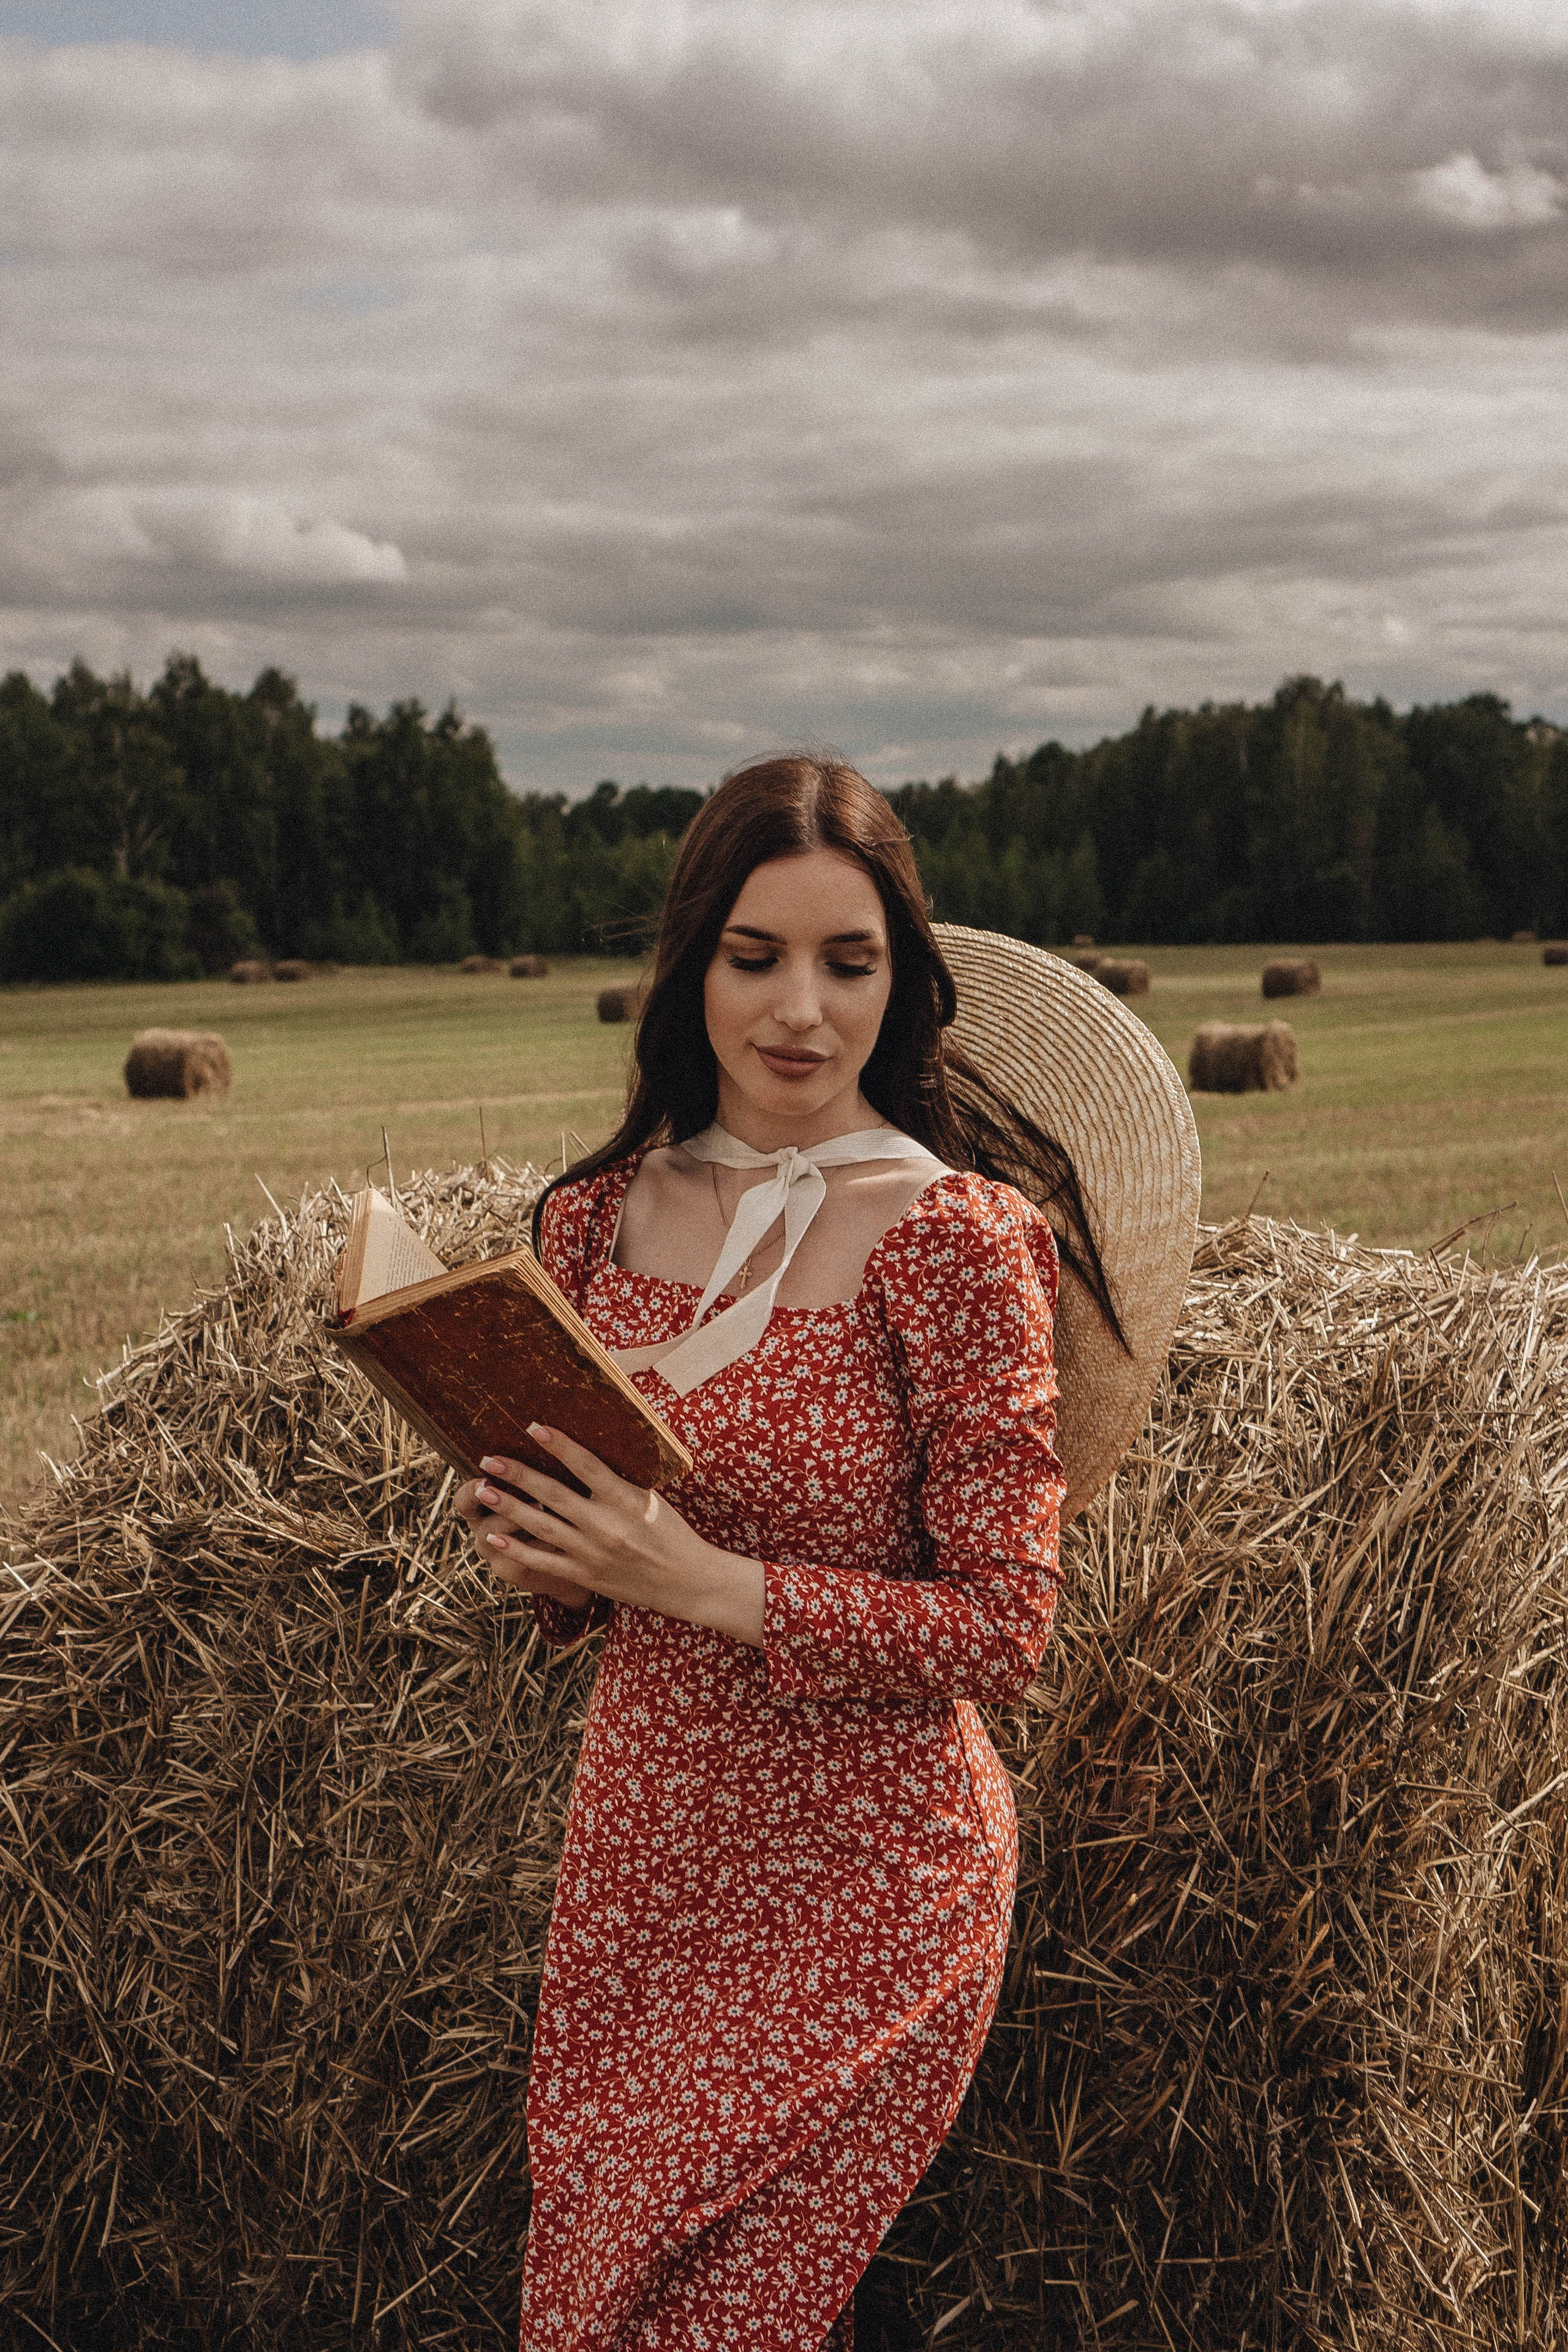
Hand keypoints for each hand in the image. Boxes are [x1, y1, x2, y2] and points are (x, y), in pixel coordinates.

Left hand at [456, 1424, 765, 1647]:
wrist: (687, 1581)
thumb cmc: (670, 1532)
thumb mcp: (650, 1498)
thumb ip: (618, 1480)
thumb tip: (584, 1451)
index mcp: (626, 1499)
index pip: (586, 1464)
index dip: (558, 1444)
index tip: (532, 1426)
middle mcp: (606, 1525)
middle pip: (553, 1494)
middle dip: (518, 1475)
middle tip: (488, 1459)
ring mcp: (592, 1553)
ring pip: (541, 1526)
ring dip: (509, 1506)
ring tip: (483, 1489)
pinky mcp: (585, 1575)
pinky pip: (543, 1561)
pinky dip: (516, 1547)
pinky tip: (493, 1534)